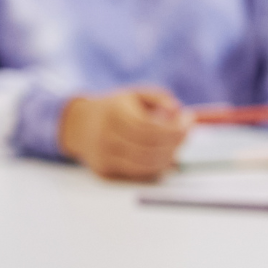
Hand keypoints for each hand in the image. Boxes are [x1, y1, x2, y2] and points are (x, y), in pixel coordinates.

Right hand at [58, 86, 188, 180]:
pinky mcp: (104, 170)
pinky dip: (156, 167)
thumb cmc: (114, 109)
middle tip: (187, 135)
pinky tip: (165, 157)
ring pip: (146, 164)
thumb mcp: (135, 95)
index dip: (173, 128)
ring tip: (177, 146)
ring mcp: (104, 155)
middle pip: (149, 147)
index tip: (189, 121)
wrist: (77, 126)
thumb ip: (159, 97)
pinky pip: (138, 173)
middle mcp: (106, 135)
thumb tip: (178, 111)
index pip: (149, 127)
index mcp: (113, 113)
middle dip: (175, 142)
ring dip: (169, 157)